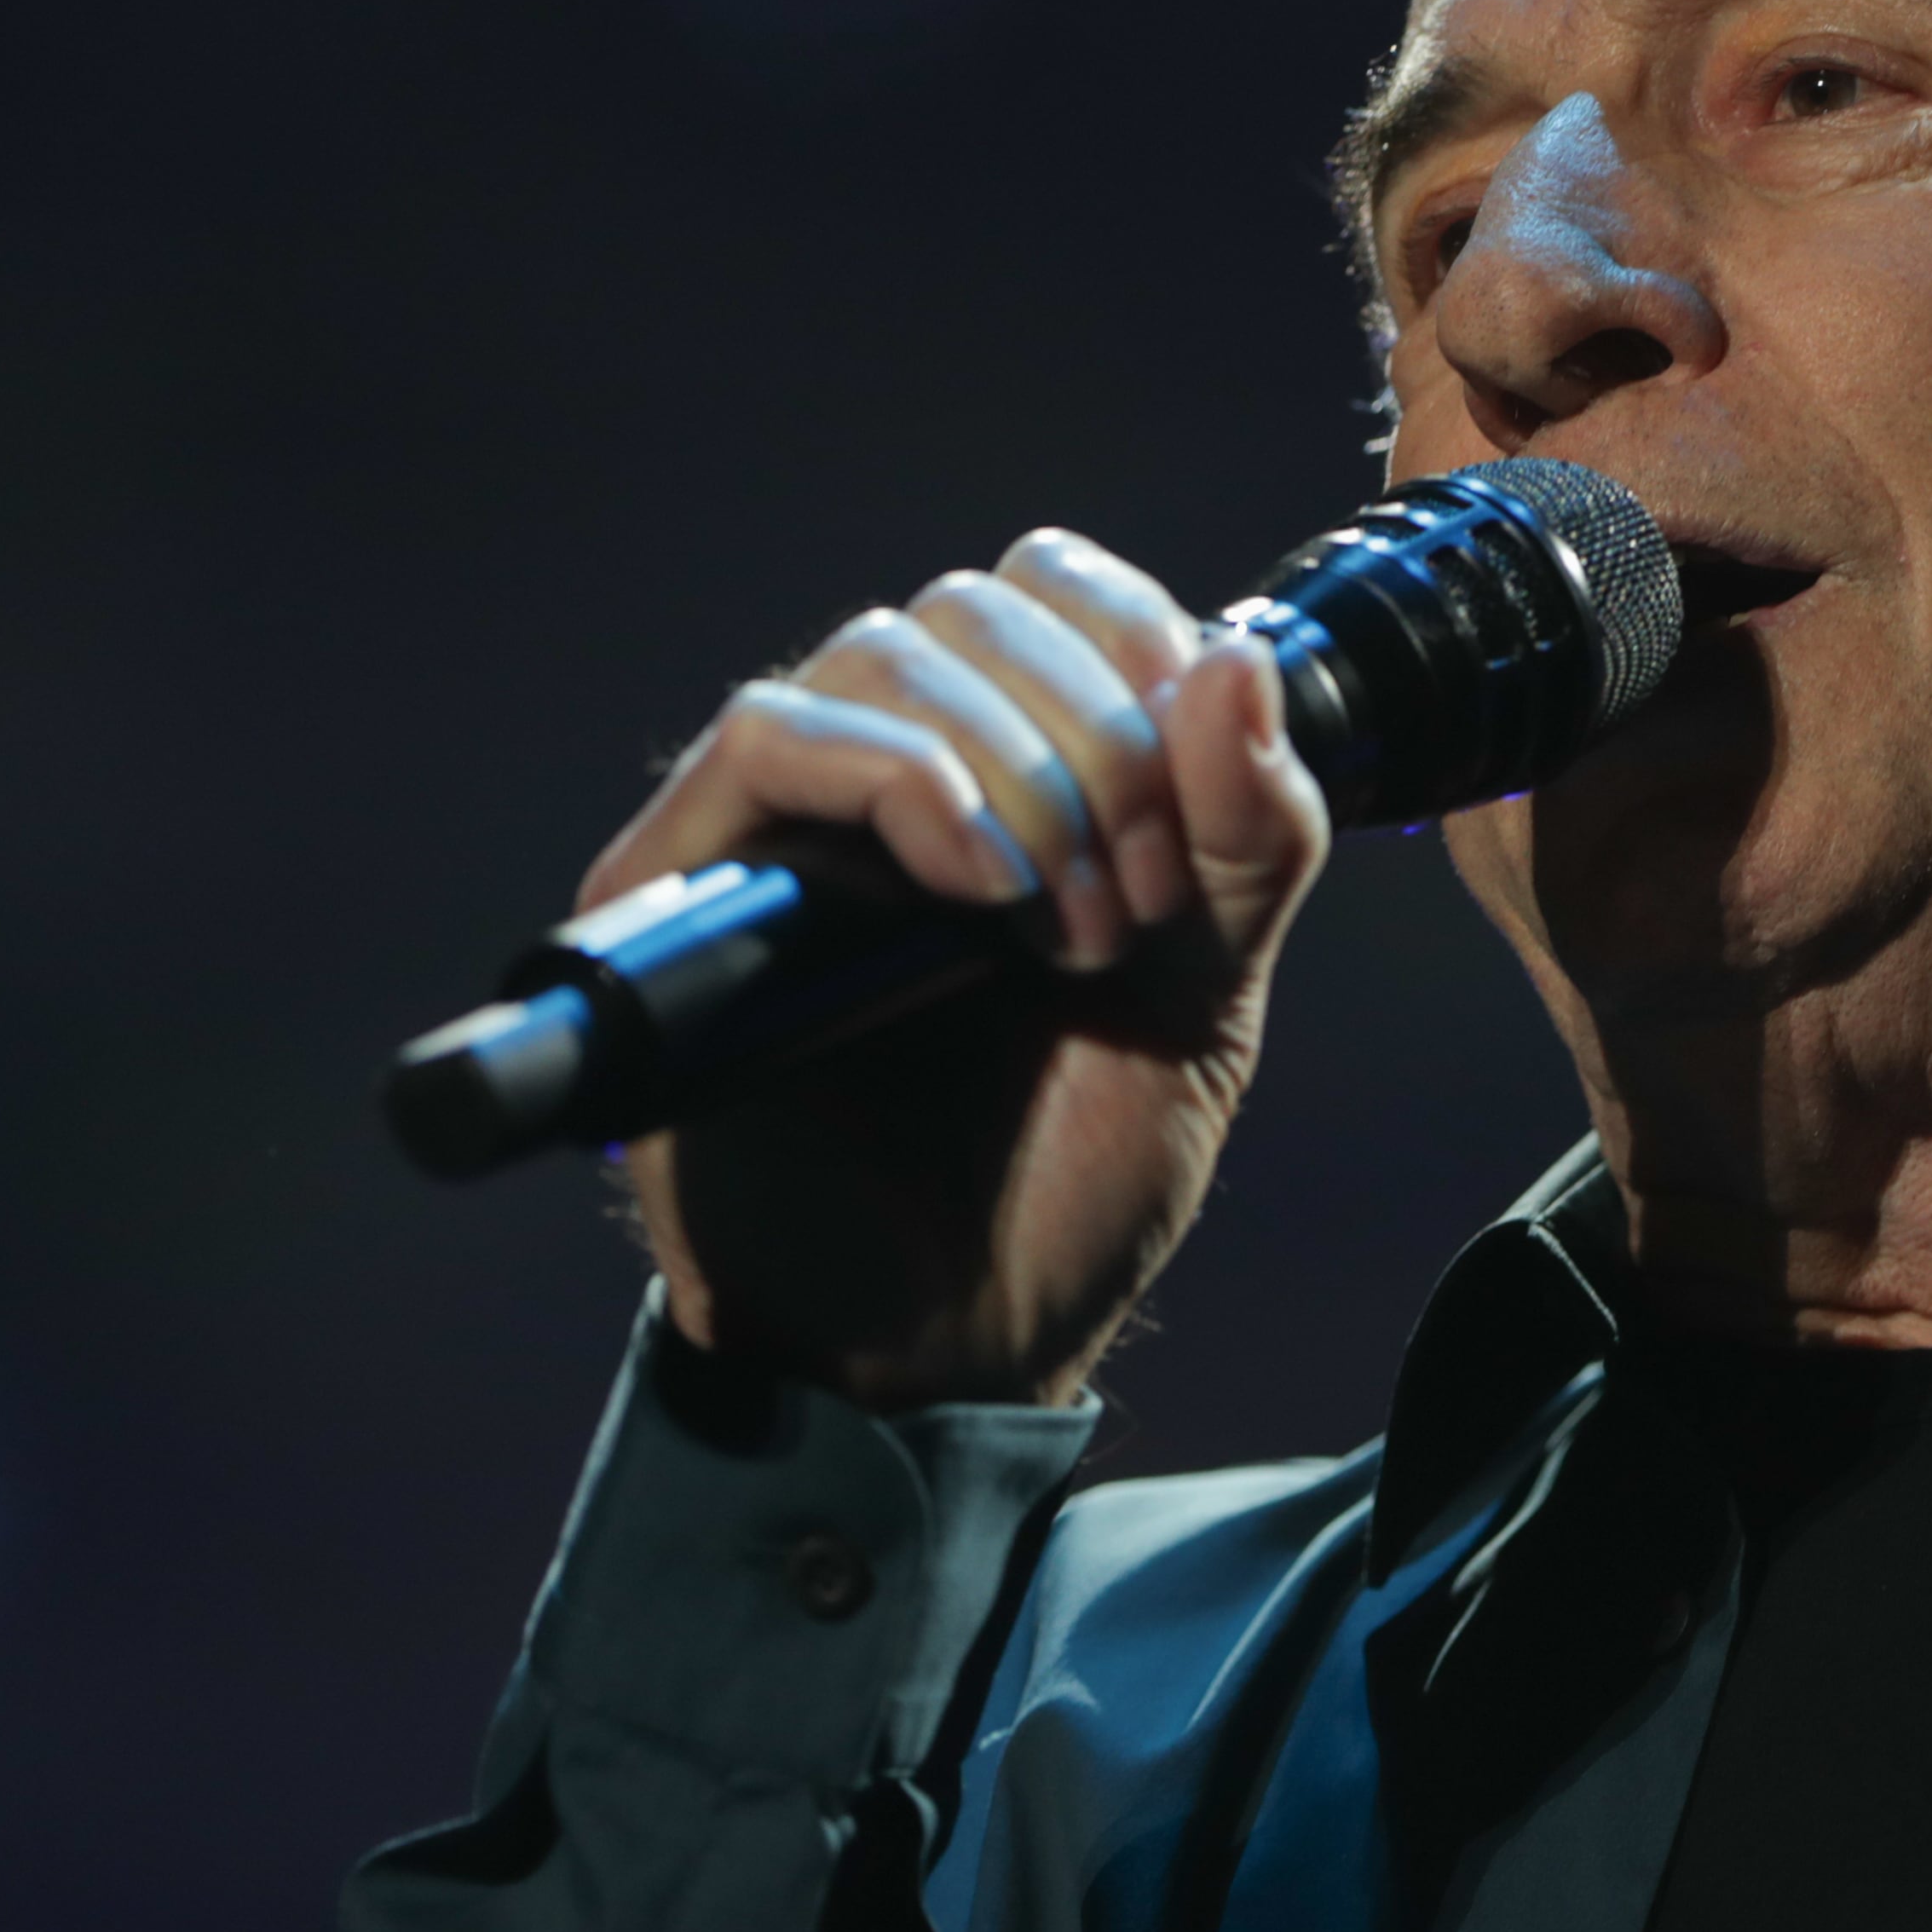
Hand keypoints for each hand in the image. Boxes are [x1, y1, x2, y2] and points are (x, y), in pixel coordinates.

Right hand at [575, 530, 1329, 1410]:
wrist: (962, 1344)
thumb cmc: (1068, 1173)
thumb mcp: (1209, 988)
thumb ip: (1248, 831)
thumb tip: (1239, 655)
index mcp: (1008, 770)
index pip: (1048, 587)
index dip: (1139, 642)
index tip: (1204, 787)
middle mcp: (884, 774)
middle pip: (974, 608)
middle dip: (1098, 735)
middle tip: (1142, 901)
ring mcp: (780, 826)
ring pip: (885, 653)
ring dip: (1020, 770)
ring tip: (1073, 932)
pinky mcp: (683, 892)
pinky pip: (771, 737)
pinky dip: (904, 779)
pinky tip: (979, 886)